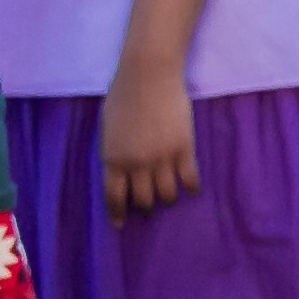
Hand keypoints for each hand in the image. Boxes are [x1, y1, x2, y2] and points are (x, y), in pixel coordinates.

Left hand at [103, 56, 200, 219]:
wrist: (149, 74)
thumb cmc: (123, 95)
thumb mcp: (107, 128)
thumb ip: (113, 151)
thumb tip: (121, 171)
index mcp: (113, 158)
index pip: (114, 197)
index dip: (118, 213)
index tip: (121, 224)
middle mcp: (137, 164)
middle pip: (143, 200)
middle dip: (145, 206)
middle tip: (148, 206)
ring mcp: (162, 158)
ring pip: (167, 194)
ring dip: (167, 198)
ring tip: (169, 195)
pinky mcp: (184, 149)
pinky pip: (189, 179)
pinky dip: (190, 188)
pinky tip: (190, 189)